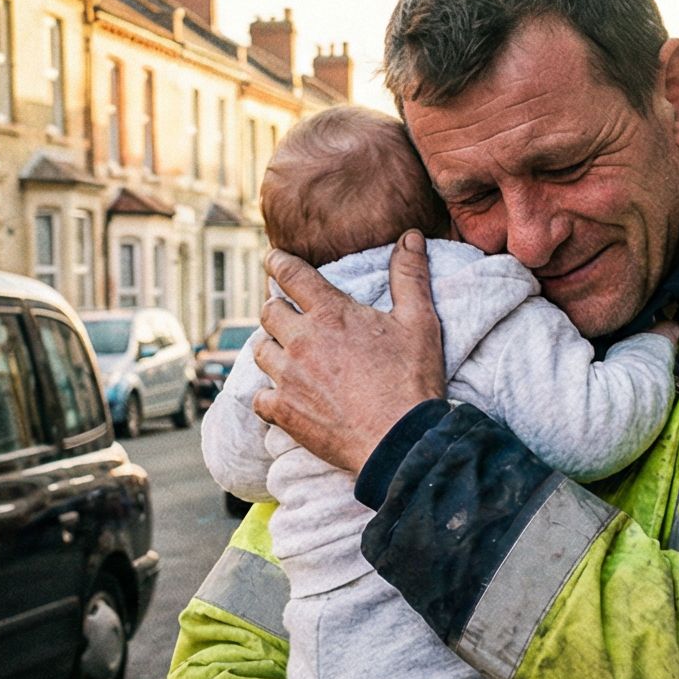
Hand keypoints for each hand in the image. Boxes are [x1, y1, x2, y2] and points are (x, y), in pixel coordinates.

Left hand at [251, 230, 444, 471]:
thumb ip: (410, 276)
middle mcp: (300, 341)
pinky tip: (282, 396)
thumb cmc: (412, 381)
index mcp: (330, 314)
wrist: (400, 441)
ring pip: (259, 350)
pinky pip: (259, 397)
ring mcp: (288, 377)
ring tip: (287, 354)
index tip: (273, 260)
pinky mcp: (283, 411)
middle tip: (290, 315)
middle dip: (278, 308)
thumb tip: (411, 237)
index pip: (290, 274)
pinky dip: (267, 395)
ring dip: (271, 348)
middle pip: (269, 311)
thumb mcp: (419, 322)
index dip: (278, 262)